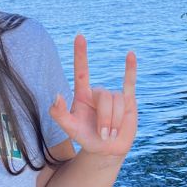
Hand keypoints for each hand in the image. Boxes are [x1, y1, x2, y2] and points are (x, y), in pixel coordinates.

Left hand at [48, 34, 137, 157]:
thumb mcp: (70, 129)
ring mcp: (113, 96)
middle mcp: (97, 92)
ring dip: (115, 121)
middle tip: (103, 134)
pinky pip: (129, 82)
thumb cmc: (86, 137)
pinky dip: (130, 69)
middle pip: (105, 97)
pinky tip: (130, 54)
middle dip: (105, 119)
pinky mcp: (128, 101)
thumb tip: (56, 95)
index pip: (81, 71)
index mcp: (82, 95)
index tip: (80, 36)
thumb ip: (58, 114)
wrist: (106, 149)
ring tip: (111, 133)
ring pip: (117, 101)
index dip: (80, 54)